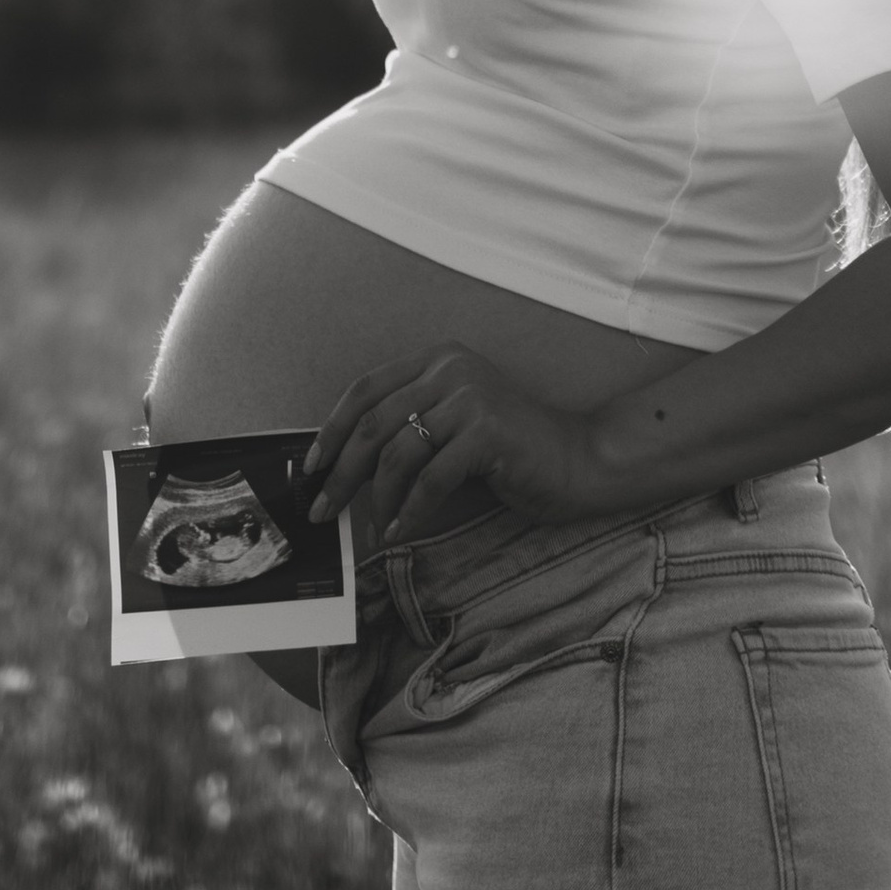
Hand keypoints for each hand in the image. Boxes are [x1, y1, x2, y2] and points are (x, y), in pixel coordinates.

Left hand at [305, 344, 614, 546]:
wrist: (578, 460)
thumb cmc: (512, 451)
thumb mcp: (453, 427)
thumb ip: (409, 430)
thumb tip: (345, 468)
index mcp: (437, 358)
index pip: (364, 389)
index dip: (331, 429)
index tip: (312, 466)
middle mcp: (451, 367)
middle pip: (372, 423)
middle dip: (341, 473)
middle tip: (324, 508)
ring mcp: (470, 396)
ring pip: (396, 453)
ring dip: (377, 500)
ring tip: (374, 527)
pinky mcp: (487, 430)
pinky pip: (430, 478)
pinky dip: (410, 511)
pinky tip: (403, 530)